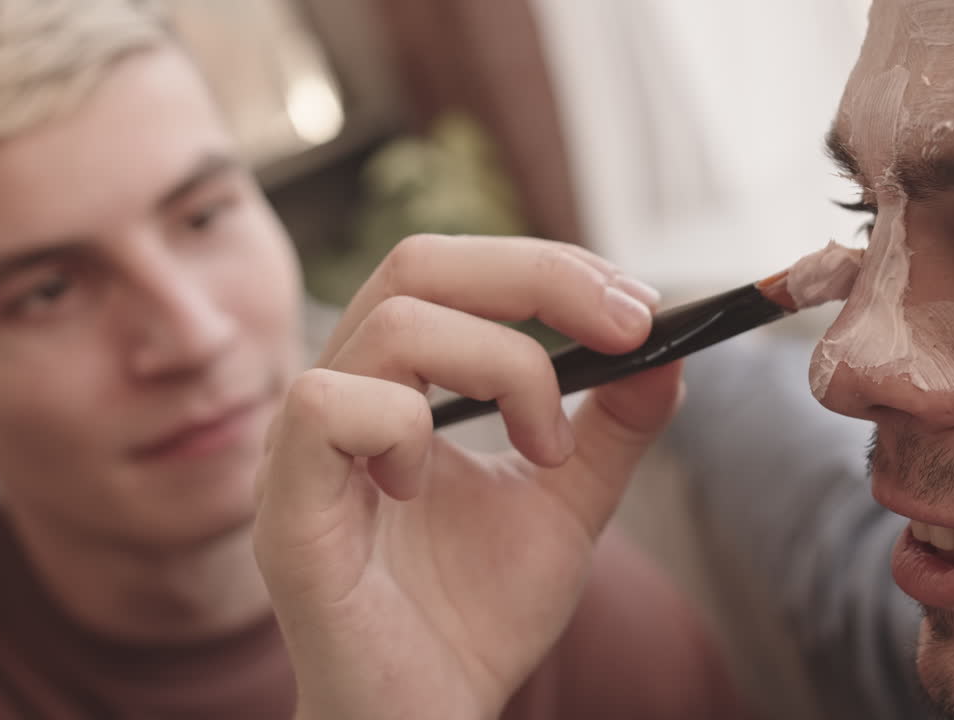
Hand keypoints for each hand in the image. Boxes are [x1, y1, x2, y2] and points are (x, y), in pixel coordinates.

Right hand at [251, 235, 682, 719]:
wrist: (428, 717)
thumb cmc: (477, 614)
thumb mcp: (568, 502)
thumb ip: (612, 429)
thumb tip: (668, 349)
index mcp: (399, 384)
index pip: (459, 272)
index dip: (550, 269)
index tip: (640, 307)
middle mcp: (344, 395)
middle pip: (420, 262)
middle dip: (541, 278)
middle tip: (629, 326)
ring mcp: (304, 448)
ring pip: (395, 324)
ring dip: (502, 368)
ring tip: (542, 451)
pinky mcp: (285, 508)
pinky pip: (329, 405)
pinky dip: (406, 428)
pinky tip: (421, 489)